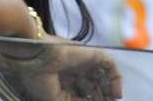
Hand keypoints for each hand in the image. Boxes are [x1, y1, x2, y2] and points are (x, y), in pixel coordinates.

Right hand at [0, 37, 123, 100]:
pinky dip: (116, 79)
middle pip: (94, 86)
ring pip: (103, 77)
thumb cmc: (39, 80)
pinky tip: (116, 94)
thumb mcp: (57, 99)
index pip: (83, 92)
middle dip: (101, 98)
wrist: (36, 60)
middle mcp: (76, 70)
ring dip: (109, 91)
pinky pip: (110, 66)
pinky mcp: (93, 55)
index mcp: (64, 79)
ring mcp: (85, 62)